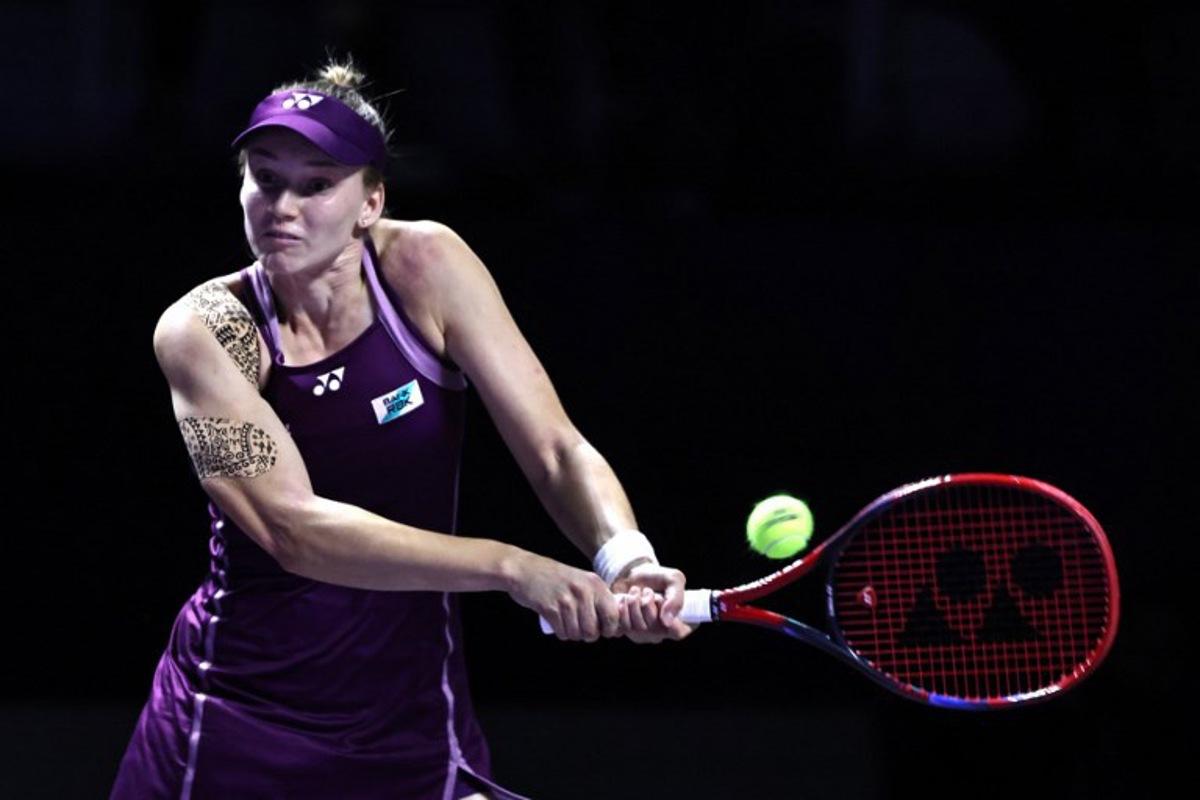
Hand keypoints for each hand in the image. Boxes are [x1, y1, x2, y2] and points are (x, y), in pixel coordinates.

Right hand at [506, 551, 620, 640]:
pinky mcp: (550, 608)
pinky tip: (557, 623)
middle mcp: (583, 591)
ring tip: (567, 623)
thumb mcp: (582, 581)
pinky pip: (562, 632)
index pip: (613, 616)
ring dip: (572, 634)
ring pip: (577, 634)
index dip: (609, 629)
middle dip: (587, 635)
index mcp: (595, 584)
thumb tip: (615, 626)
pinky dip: (560, 632)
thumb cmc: (556, 578)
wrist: (525, 570)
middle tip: (579, 628)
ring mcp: (566, 600)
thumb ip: (598, 598)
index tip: (601, 629)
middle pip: (593, 631)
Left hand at [611, 562, 695, 642]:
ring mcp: (643, 635)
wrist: (631, 574)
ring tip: (635, 592)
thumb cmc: (656, 578)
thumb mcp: (673, 579)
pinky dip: (623, 608)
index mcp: (677, 622)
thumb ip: (676, 599)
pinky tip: (625, 598)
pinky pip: (623, 627)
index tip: (666, 610)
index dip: (676, 627)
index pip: (681, 633)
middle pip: (654, 627)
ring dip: (634, 603)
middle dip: (647, 602)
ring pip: (638, 627)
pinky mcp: (627, 632)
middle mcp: (661, 633)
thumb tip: (667, 622)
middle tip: (647, 590)